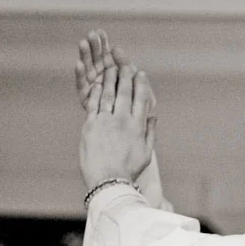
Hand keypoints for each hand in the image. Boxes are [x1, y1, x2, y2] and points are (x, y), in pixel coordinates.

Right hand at [75, 29, 132, 111]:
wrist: (133, 129)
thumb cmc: (138, 105)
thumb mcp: (137, 82)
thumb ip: (126, 65)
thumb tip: (116, 48)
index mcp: (114, 71)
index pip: (107, 54)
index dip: (103, 43)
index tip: (99, 31)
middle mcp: (101, 78)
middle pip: (95, 59)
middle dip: (93, 46)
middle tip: (91, 34)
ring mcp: (93, 87)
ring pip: (87, 68)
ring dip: (85, 56)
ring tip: (83, 43)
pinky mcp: (86, 99)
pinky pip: (82, 85)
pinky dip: (80, 74)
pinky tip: (78, 63)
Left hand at [80, 63, 157, 189]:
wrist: (107, 182)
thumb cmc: (128, 170)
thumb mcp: (145, 153)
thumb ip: (150, 132)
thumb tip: (154, 115)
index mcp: (137, 127)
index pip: (141, 100)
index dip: (141, 84)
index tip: (141, 73)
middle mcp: (121, 121)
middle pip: (124, 93)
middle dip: (125, 76)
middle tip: (126, 64)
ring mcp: (105, 122)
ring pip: (107, 95)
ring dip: (109, 80)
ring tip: (110, 68)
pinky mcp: (90, 126)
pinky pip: (93, 104)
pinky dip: (95, 93)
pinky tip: (96, 84)